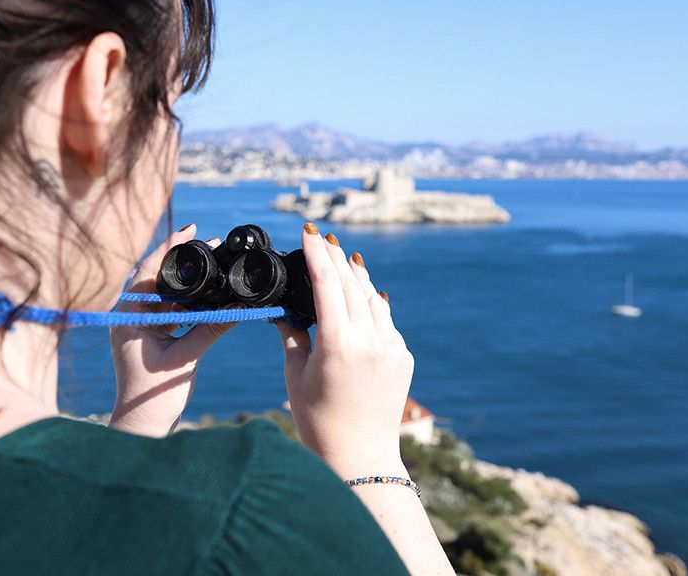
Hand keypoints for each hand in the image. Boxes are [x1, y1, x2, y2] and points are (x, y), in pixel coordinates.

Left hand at [109, 224, 236, 436]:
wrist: (142, 426)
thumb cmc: (154, 395)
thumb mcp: (187, 356)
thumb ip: (211, 328)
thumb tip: (237, 304)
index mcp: (128, 315)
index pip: (148, 270)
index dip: (170, 247)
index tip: (191, 229)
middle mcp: (129, 316)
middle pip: (156, 277)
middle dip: (183, 260)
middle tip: (210, 243)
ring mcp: (138, 327)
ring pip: (164, 294)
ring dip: (187, 281)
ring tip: (212, 264)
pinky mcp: (149, 337)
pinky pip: (169, 311)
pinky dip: (187, 302)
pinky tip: (206, 295)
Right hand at [276, 224, 413, 476]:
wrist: (360, 456)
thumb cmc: (318, 419)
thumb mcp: (296, 374)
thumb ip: (293, 335)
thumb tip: (284, 310)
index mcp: (339, 342)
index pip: (327, 283)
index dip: (317, 254)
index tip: (310, 233)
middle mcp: (370, 339)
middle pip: (353, 283)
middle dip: (337, 257)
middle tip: (324, 237)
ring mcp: (392, 347)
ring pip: (374, 298)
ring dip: (358, 277)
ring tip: (346, 258)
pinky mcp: (403, 357)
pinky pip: (387, 320)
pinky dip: (374, 303)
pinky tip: (367, 293)